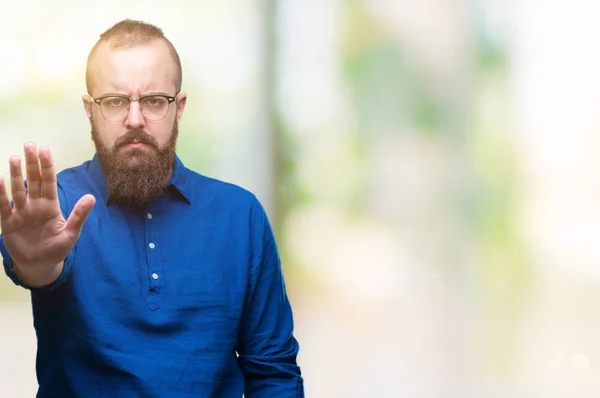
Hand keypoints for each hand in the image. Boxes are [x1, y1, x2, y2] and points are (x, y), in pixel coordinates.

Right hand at [0, 143, 94, 280]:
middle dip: (31, 164)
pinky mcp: (9, 222)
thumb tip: (91, 197)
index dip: (47, 166)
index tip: (45, 150)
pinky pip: (3, 206)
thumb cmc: (57, 248)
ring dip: (16, 174)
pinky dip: (1, 194)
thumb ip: (79, 215)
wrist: (40, 265)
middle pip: (33, 180)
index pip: (49, 182)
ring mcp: (21, 212)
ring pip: (18, 189)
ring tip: (15, 158)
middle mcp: (35, 205)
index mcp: (51, 205)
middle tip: (30, 145)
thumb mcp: (71, 233)